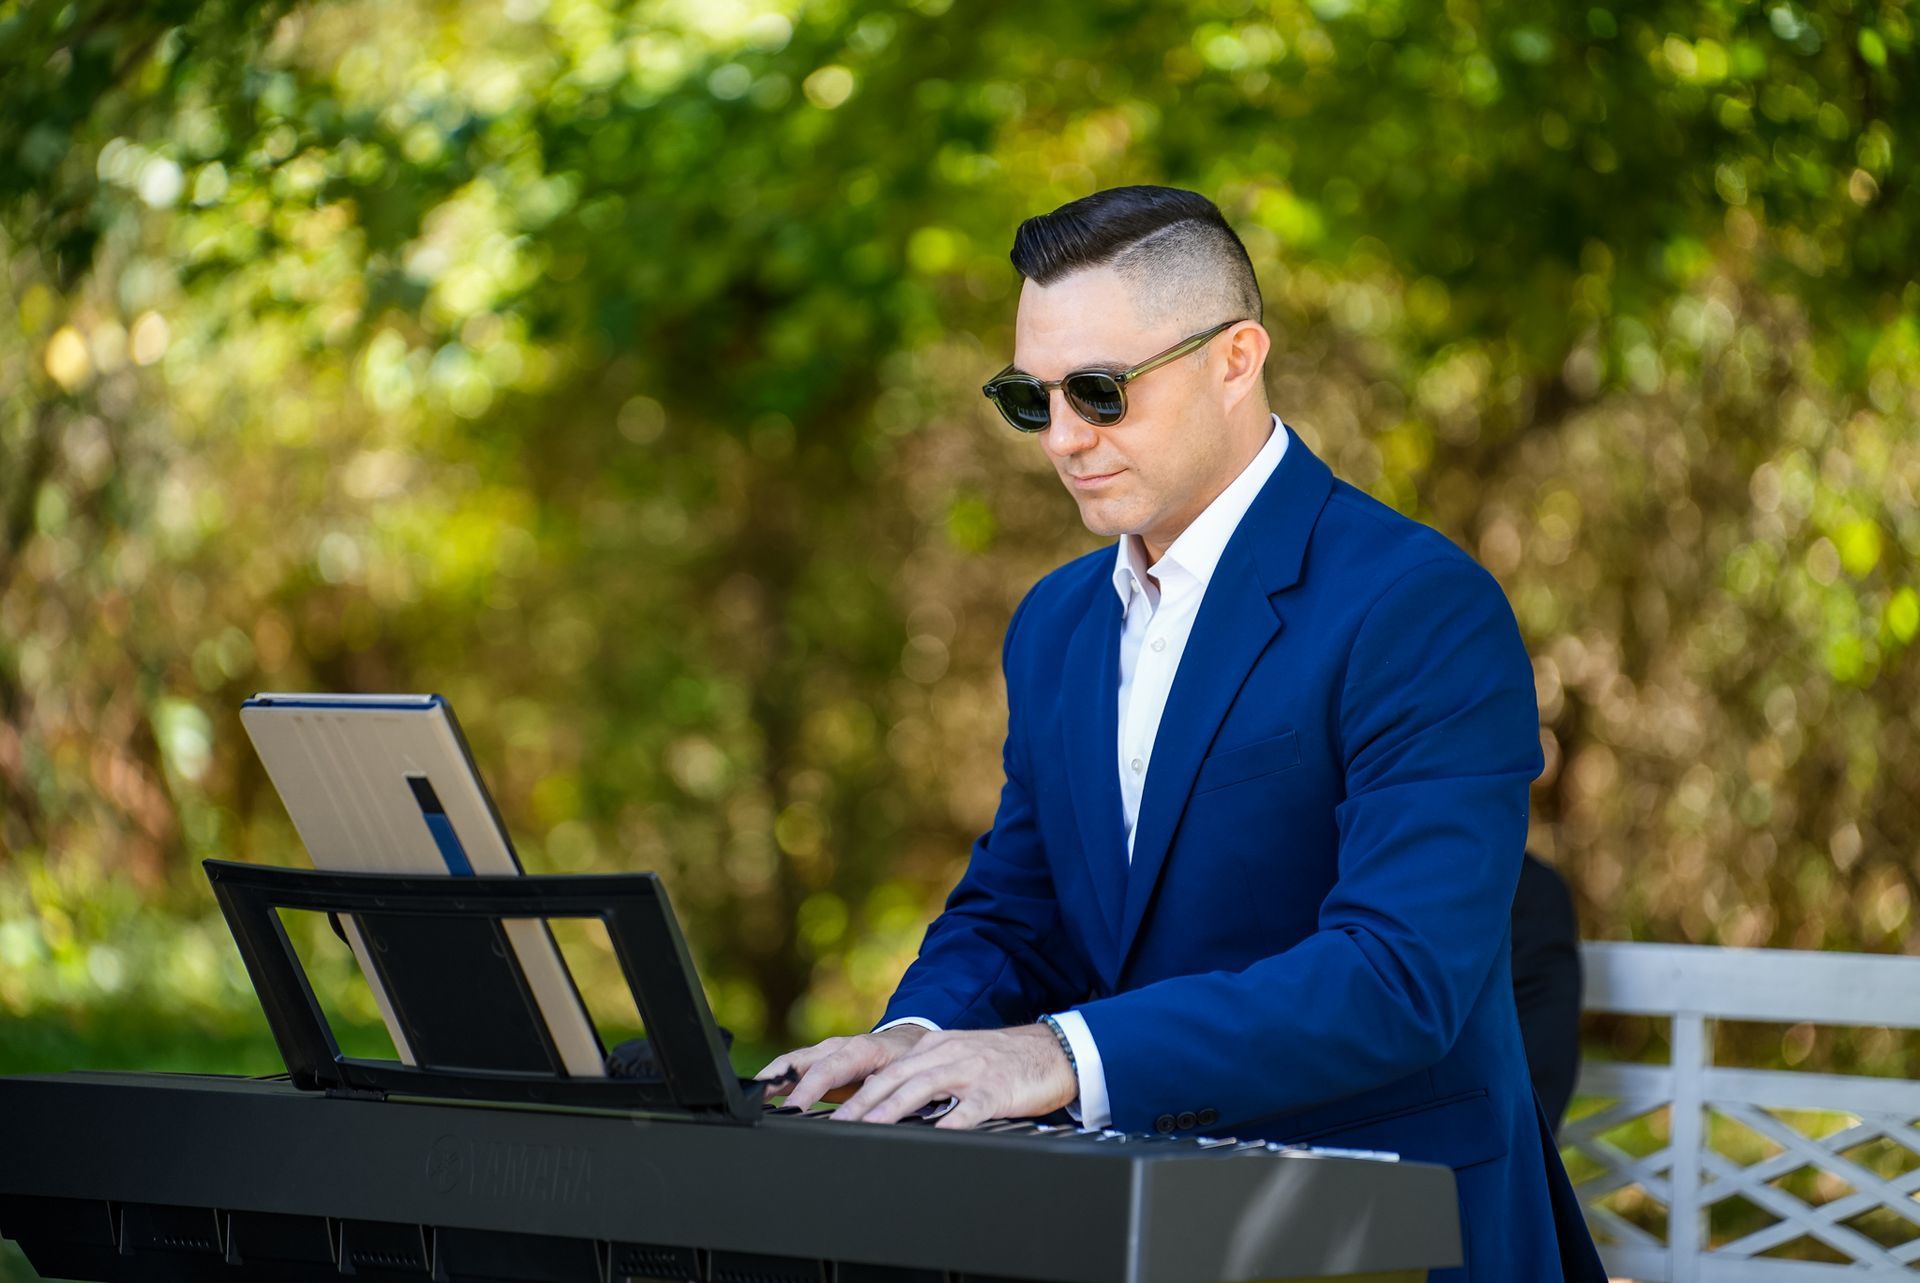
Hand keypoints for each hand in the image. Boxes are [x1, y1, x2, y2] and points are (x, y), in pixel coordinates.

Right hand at [755, 1025, 929, 1111]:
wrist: (907, 1042)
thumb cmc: (906, 1063)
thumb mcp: (902, 1079)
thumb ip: (882, 1096)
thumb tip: (868, 1115)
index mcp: (859, 1050)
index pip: (827, 1070)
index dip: (808, 1090)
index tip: (793, 1109)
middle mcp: (836, 1047)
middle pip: (799, 1061)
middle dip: (775, 1079)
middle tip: (754, 1101)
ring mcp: (824, 1053)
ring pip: (789, 1063)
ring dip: (769, 1080)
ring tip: (749, 1100)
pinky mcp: (817, 1062)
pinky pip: (791, 1070)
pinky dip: (774, 1082)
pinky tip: (760, 1099)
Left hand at [829, 1025, 1076, 1129]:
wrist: (1052, 1051)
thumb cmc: (1002, 1063)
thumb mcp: (957, 1058)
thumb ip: (925, 1076)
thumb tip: (887, 1104)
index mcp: (934, 1047)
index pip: (886, 1071)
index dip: (855, 1093)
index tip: (829, 1113)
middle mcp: (947, 1054)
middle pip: (895, 1078)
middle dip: (861, 1103)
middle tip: (834, 1126)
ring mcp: (971, 1071)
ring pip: (923, 1088)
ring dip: (892, 1109)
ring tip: (869, 1129)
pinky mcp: (996, 1089)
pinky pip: (970, 1107)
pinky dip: (952, 1121)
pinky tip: (937, 1134)